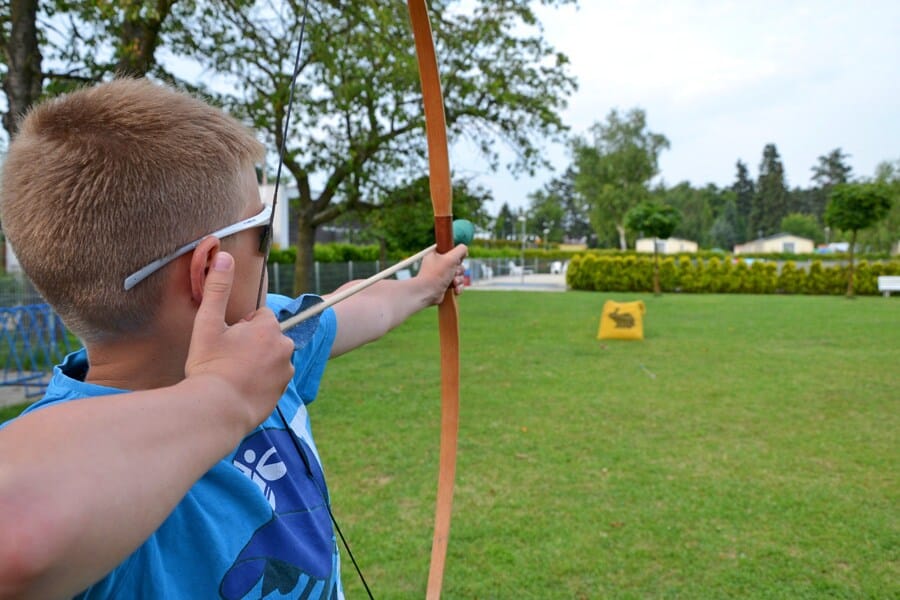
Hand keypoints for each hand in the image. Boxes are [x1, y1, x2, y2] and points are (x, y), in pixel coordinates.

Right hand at [185, 251, 293, 427]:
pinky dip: (259, 382)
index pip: (259, 317)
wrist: (217, 410)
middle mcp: (284, 347)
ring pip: (269, 358)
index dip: (240, 328)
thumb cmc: (210, 366)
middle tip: (226, 360)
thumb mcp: (208, 324)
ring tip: (231, 376)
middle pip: (266, 337)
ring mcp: (285, 371)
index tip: (225, 342)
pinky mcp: (282, 391)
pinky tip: (240, 389)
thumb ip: (218, 289)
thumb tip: (224, 256)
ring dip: (255, 363)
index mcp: (268, 328)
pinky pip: (271, 379)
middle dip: (250, 345)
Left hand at [418, 244, 467, 304]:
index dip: (456, 255)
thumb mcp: (450, 258)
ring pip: (458, 274)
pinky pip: (457, 284)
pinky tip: (455, 290)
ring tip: (454, 283)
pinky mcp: (444, 286)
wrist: (427, 293)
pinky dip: (458, 287)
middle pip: (457, 263)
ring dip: (459, 279)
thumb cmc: (436, 274)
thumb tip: (464, 250)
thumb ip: (460, 250)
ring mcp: (441, 275)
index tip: (456, 259)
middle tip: (454, 273)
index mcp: (435, 254)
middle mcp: (438, 264)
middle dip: (459, 270)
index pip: (450, 250)